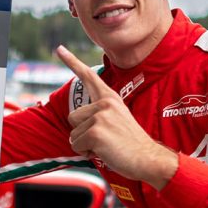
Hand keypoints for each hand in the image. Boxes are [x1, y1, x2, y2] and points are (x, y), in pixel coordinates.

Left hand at [56, 45, 178, 188]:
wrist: (147, 158)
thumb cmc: (130, 144)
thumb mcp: (116, 119)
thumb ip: (99, 113)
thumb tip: (77, 119)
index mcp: (110, 98)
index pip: (89, 77)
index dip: (72, 62)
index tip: (59, 49)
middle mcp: (105, 103)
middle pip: (72, 117)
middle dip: (82, 132)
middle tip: (105, 138)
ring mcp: (100, 116)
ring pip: (73, 133)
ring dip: (84, 144)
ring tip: (106, 145)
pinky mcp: (96, 132)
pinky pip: (76, 144)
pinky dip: (86, 152)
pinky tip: (105, 151)